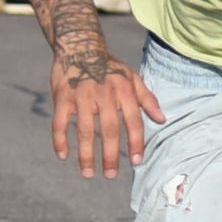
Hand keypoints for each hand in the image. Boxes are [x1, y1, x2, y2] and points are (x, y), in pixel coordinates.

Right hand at [48, 48, 164, 177]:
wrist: (80, 46)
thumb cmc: (110, 67)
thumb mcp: (132, 78)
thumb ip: (148, 99)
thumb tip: (162, 120)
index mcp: (124, 91)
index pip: (133, 122)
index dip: (136, 143)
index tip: (136, 162)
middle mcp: (104, 94)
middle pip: (109, 130)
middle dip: (111, 156)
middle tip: (111, 175)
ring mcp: (82, 95)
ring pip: (84, 131)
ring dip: (86, 155)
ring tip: (89, 174)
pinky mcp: (62, 96)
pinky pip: (59, 123)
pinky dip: (60, 141)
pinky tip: (63, 156)